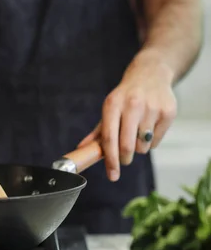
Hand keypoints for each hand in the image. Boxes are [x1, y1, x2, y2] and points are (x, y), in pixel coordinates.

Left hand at [78, 54, 176, 180]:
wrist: (151, 73)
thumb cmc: (125, 97)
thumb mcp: (109, 108)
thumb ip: (98, 131)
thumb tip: (82, 149)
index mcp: (113, 105)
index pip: (109, 138)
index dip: (110, 160)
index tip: (112, 175)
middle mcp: (132, 104)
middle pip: (127, 145)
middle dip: (124, 159)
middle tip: (124, 160)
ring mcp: (152, 107)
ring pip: (143, 146)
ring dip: (138, 148)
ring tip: (137, 135)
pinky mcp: (168, 111)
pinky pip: (156, 141)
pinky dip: (150, 141)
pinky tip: (149, 127)